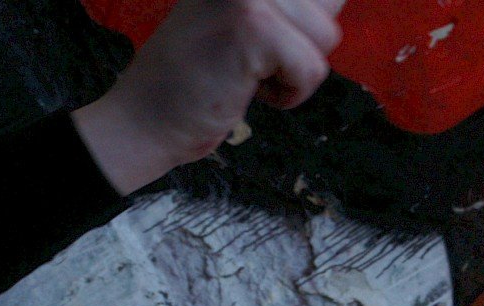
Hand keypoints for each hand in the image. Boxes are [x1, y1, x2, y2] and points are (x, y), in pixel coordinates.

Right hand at [73, 0, 344, 194]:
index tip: (262, 45)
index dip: (305, 22)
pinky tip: (246, 88)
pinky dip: (287, 94)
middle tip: (250, 57)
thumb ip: (292, 3)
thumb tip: (336, 0)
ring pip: (326, 38)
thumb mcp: (249, 18)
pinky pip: (311, 69)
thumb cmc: (199, 75)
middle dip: (302, 45)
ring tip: (246, 71)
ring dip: (293, 70)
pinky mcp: (255, 27)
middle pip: (331, 5)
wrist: (146, 117)